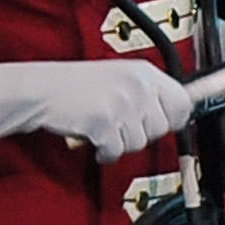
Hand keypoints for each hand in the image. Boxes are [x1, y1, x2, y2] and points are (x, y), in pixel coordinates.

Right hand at [34, 60, 192, 161]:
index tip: (165, 124)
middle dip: (142, 134)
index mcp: (143, 72)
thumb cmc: (75, 85)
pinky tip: (95, 139)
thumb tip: (180, 114)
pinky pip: (117, 151)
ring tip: (104, 128)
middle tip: (122, 126)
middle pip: (162, 128)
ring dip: (121, 143)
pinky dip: (105, 152)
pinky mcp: (104, 122)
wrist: (41, 90)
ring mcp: (121, 104)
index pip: (183, 102)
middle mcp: (136, 86)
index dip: (174, 118)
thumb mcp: (120, 77)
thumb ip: (148, 93)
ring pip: (139, 143)